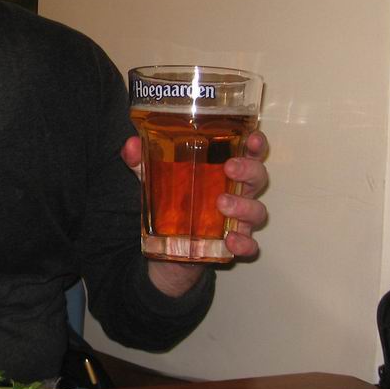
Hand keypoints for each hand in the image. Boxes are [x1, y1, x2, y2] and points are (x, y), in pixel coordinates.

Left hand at [122, 131, 269, 296]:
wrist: (168, 250)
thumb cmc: (173, 203)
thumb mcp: (154, 180)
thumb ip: (142, 162)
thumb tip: (131, 145)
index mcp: (225, 171)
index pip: (248, 153)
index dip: (256, 144)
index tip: (254, 138)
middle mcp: (238, 193)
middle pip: (257, 177)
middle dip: (249, 170)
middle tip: (230, 168)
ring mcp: (238, 220)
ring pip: (257, 211)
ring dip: (244, 206)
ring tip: (222, 203)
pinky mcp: (232, 245)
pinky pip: (250, 245)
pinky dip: (245, 243)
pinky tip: (231, 240)